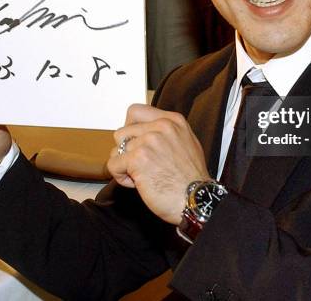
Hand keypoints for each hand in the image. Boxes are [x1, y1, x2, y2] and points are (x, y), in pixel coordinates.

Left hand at [107, 104, 210, 224]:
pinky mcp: (138, 158)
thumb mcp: (188, 143)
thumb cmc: (192, 179)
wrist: (196, 199)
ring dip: (125, 166)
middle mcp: (161, 126)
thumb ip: (167, 133)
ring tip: (142, 176)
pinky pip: (113, 165)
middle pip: (122, 132)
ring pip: (117, 150)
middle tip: (141, 166)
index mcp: (172, 120)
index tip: (134, 141)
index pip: (135, 111)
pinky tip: (137, 184)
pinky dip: (120, 177)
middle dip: (126, 151)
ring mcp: (149, 141)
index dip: (130, 128)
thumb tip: (145, 132)